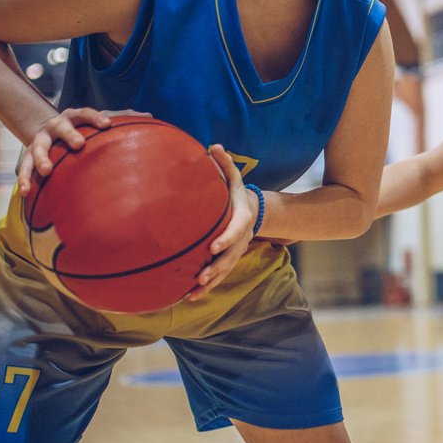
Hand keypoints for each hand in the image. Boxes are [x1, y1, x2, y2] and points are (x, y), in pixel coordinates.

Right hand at [16, 108, 151, 193]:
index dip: (95, 117)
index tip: (107, 124)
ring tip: (47, 171)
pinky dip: (25, 179)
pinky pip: (25, 168)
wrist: (48, 129)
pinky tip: (26, 193)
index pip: (85, 113)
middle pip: (61, 127)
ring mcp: (40, 140)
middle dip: (69, 135)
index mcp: (74, 116)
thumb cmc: (82, 129)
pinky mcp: (29, 157)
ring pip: (38, 148)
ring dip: (41, 158)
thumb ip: (121, 119)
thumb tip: (150, 117)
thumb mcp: (97, 122)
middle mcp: (55, 125)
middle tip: (78, 144)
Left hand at [187, 144, 255, 299]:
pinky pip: (219, 275)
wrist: (251, 212)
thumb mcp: (234, 177)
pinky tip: (191, 296)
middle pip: (230, 256)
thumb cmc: (236, 193)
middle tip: (202, 276)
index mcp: (241, 219)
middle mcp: (240, 239)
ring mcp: (234, 251)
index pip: (235, 230)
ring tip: (194, 292)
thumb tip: (213, 146)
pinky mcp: (227, 260)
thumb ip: (225, 164)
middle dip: (217, 267)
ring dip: (210, 282)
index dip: (226, 238)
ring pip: (224, 270)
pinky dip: (207, 287)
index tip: (213, 246)